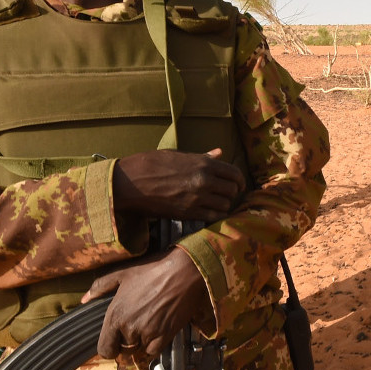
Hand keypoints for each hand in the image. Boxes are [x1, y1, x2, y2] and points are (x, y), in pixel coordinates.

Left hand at [85, 247, 209, 357]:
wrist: (184, 271)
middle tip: (135, 326)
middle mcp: (130, 328)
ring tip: (148, 324)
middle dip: (126, 342)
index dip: (109, 348)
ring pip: (139, 350)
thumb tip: (85, 299)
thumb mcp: (123, 273)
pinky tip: (157, 330)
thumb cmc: (153, 270)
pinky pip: (154, 351)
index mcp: (116, 315)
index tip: (114, 342)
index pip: (105, 349)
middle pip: (123, 350)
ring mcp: (148, 333)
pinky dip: (154, 344)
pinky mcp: (165, 335)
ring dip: (141, 342)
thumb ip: (100, 286)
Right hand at [113, 148, 245, 221]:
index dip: (239, 181)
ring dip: (224, 205)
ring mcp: (197, 198)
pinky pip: (213, 217)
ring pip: (225, 205)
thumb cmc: (152, 164)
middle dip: (232, 193)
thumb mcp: (179, 155)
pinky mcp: (188, 213)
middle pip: (233, 190)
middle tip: (226, 195)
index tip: (238, 185)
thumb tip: (220, 152)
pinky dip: (215, 216)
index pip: (235, 174)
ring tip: (216, 204)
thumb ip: (203, 157)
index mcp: (204, 164)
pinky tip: (210, 212)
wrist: (130, 182)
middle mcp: (204, 180)